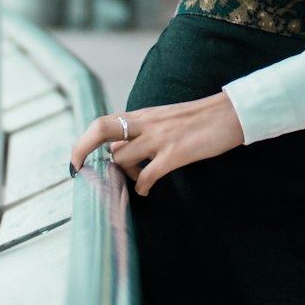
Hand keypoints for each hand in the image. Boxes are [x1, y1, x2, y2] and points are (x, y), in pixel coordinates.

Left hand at [70, 91, 244, 196]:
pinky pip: (147, 175)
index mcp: (143, 115)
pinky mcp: (175, 153)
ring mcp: (159, 138)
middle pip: (101, 129)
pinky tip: (147, 190)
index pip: (102, 123)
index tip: (75, 160)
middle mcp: (146, 124)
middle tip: (79, 169)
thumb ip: (142, 132)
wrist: (229, 114)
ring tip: (138, 179)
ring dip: (124, 175)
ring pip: (121, 158)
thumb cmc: (198, 119)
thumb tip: (121, 151)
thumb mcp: (164, 119)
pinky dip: (142, 187)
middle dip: (82, 148)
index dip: (83, 141)